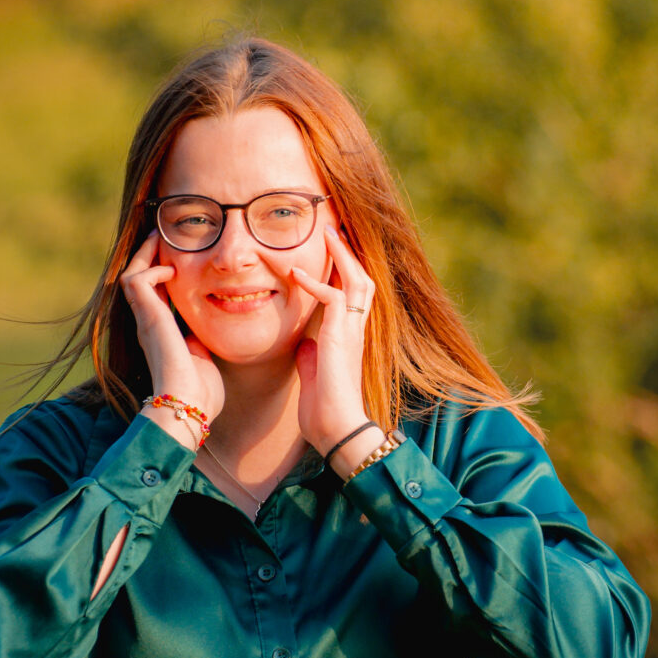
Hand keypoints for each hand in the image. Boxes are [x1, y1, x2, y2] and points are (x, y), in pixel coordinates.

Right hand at [119, 232, 224, 423]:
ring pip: (131, 275)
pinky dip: (152, 269)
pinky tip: (172, 269)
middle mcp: (148, 325)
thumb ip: (201, 340)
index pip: (155, 294)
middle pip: (138, 280)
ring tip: (160, 238)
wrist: (188, 406)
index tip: (176, 255)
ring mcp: (145, 321)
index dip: (162, 273)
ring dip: (145, 255)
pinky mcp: (147, 319)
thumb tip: (208, 328)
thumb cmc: (201, 393)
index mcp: (161, 334)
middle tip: (162, 235)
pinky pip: (138, 281)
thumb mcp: (204, 358)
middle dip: (149, 256)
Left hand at [289, 226, 375, 455]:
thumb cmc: (324, 410)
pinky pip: (334, 298)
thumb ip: (310, 358)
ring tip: (327, 233)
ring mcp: (351, 331)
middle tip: (335, 229)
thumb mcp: (313, 377)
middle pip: (362, 279)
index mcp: (349, 338)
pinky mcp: (340, 336)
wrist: (336, 428)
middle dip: (350, 253)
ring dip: (341, 256)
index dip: (345, 272)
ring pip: (357, 280)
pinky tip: (296, 273)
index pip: (353, 296)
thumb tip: (304, 345)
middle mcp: (356, 330)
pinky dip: (315, 283)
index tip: (332, 251)